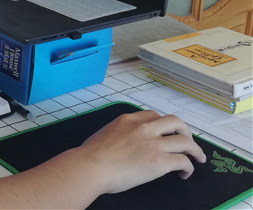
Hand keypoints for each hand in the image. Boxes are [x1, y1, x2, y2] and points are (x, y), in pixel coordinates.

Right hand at [79, 110, 206, 193]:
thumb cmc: (91, 155)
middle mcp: (144, 127)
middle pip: (175, 122)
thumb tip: (124, 144)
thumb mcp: (105, 134)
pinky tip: (184, 174)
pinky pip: (183, 161)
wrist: (92, 166)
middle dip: (185, 131)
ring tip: (198, 158)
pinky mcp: (160, 161)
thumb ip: (119, 134)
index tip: (165, 133)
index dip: (163, 125)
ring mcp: (153, 143)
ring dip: (195, 150)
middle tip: (187, 141)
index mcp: (129, 119)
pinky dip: (188, 167)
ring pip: (185, 141)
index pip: (153, 115)